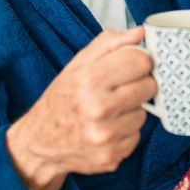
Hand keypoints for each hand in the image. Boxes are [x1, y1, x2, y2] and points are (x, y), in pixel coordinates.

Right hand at [6, 27, 155, 189]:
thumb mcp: (78, 63)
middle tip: (119, 87)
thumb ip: (110, 42)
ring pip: (144, 113)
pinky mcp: (112, 156)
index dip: (139, 60)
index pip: (141, 61)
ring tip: (109, 109)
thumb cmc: (62, 98)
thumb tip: (139, 32)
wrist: (40, 142)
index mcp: (90, 79)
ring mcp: (106, 136)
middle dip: (138, 83)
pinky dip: (126, 131)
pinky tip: (108, 127)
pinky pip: (136, 136)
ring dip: (131, 109)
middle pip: (149, 86)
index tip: (130, 64)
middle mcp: (99, 108)